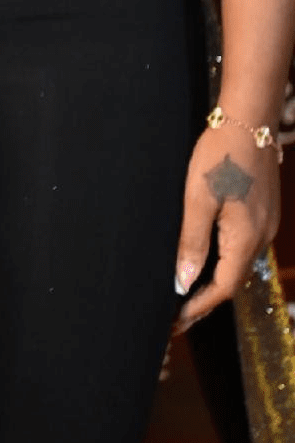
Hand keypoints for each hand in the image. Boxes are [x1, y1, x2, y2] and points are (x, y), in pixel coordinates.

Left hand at [174, 121, 280, 329]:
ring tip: (187, 289)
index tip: (177, 322)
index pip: (223, 288)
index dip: (200, 307)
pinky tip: (207, 256)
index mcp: (246, 239)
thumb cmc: (220, 155)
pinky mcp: (263, 211)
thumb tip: (183, 282)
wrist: (249, 120)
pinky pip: (244, 246)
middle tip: (177, 312)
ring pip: (239, 263)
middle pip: (234, 280)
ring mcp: (266, 224)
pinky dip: (224, 259)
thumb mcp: (198, 198)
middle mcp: (261, 237)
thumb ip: (192, 242)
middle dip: (206, 298)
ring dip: (215, 279)